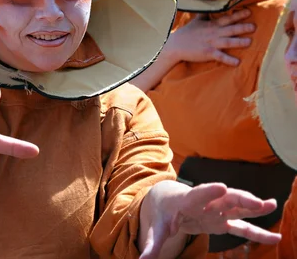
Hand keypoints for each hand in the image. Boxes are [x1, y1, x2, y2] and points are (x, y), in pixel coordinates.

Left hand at [140, 181, 280, 258]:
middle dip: (239, 198)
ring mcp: (217, 210)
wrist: (169, 199)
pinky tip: (276, 237)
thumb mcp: (158, 226)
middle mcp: (206, 202)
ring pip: (237, 206)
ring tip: (271, 205)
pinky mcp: (223, 220)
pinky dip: (257, 232)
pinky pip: (242, 227)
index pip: (199, 193)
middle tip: (255, 201)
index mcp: (188, 200)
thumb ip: (153, 242)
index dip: (209, 190)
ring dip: (253, 206)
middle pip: (224, 198)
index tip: (221, 186)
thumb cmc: (165, 212)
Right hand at [169, 9, 254, 66]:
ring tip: (250, 42)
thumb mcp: (197, 20)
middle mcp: (213, 33)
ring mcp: (211, 43)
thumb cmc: (188, 32)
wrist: (176, 44)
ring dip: (239, 42)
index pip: (227, 18)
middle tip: (254, 26)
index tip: (249, 12)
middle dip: (242, 27)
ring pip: (227, 42)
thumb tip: (210, 4)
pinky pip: (220, 56)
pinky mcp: (207, 53)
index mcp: (212, 25)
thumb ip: (206, 14)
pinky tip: (237, 62)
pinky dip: (228, 59)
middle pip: (230, 29)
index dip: (238, 15)